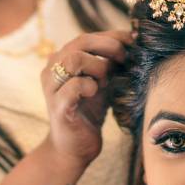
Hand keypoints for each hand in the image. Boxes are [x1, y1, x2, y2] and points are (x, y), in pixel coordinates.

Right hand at [39, 30, 131, 168]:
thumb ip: (110, 63)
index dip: (112, 37)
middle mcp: (51, 69)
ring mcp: (51, 87)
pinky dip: (90, 87)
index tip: (133, 43)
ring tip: (105, 82)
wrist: (73, 148)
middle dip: (109, 47)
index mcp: (61, 60)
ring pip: (74, 60)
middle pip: (80, 42)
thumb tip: (133, 42)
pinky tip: (95, 93)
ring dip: (97, 67)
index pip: (87, 37)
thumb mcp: (102, 82)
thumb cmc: (88, 113)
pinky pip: (75, 86)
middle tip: (124, 60)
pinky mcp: (57, 106)